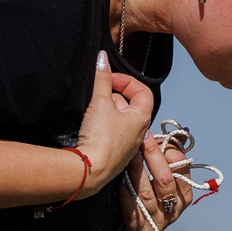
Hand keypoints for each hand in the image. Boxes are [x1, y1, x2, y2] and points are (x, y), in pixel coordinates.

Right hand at [72, 50, 152, 197]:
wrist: (89, 172)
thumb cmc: (101, 137)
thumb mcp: (100, 102)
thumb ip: (102, 78)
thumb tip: (102, 58)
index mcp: (142, 118)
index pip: (143, 91)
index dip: (127, 81)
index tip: (109, 79)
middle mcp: (138, 133)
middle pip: (128, 105)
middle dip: (111, 95)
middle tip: (95, 94)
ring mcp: (126, 146)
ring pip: (118, 120)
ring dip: (104, 111)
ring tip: (90, 110)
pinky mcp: (113, 156)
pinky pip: (110, 134)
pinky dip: (100, 125)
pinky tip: (88, 126)